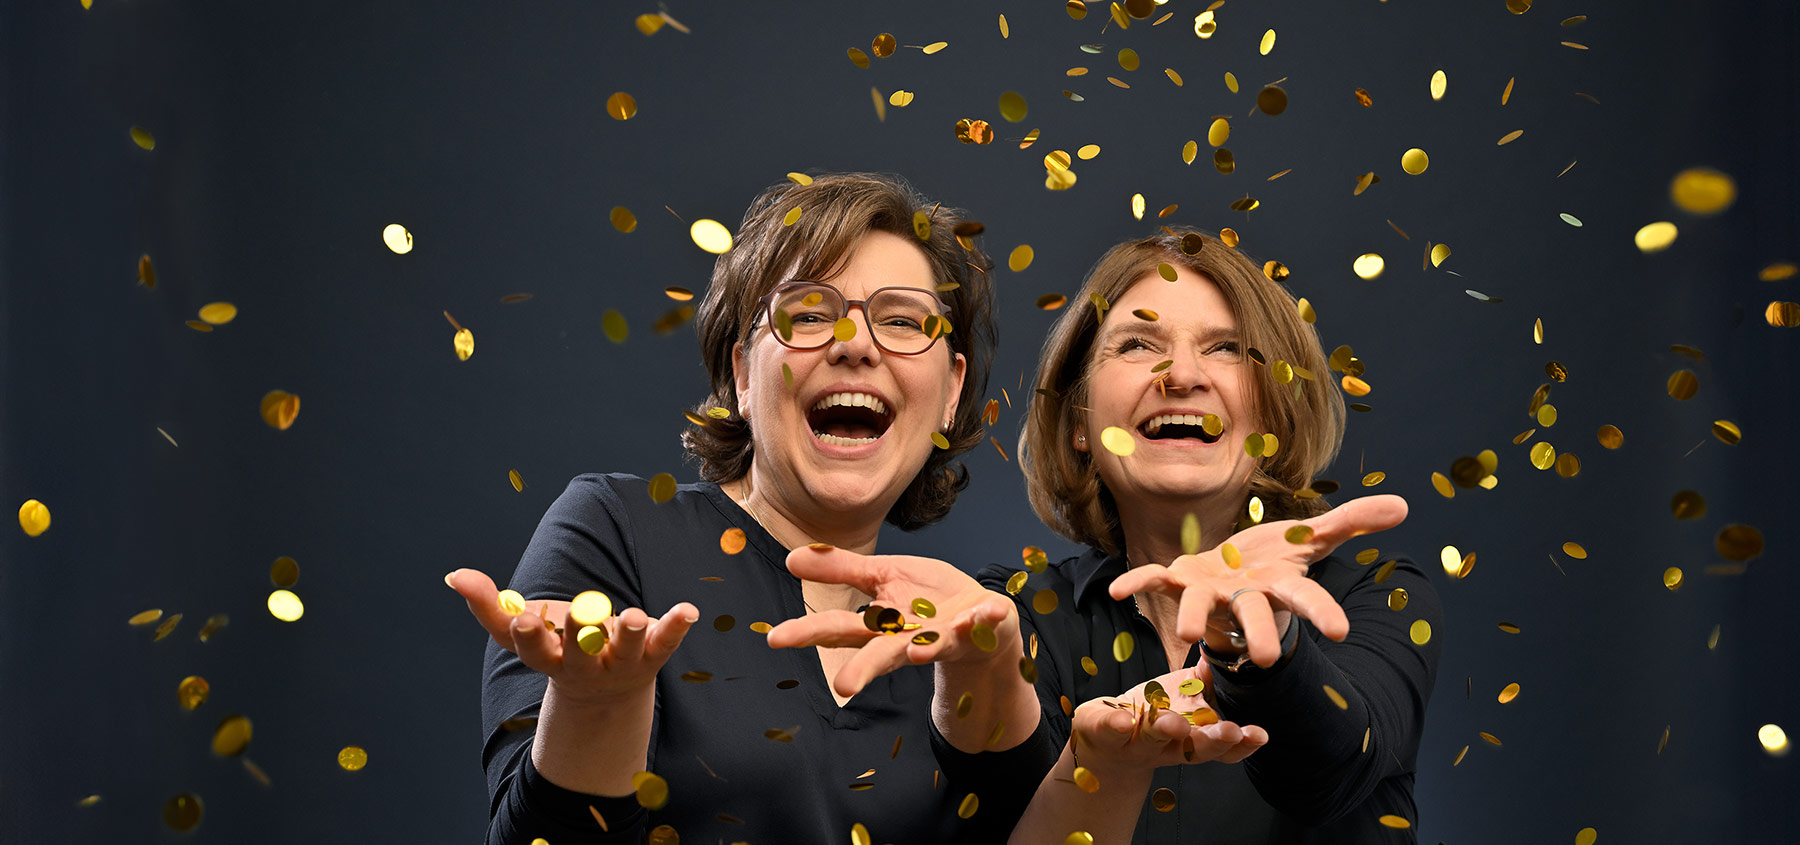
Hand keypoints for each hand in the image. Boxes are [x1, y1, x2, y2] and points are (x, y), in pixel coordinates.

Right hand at [446, 568, 697, 704]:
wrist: (606, 691)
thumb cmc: (558, 647)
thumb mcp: (522, 629)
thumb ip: (491, 605)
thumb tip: (455, 576)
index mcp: (548, 657)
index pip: (532, 649)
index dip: (528, 635)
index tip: (524, 617)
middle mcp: (583, 665)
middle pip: (579, 653)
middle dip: (579, 633)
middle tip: (581, 612)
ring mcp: (619, 663)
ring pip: (624, 651)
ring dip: (626, 634)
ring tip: (630, 616)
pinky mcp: (651, 655)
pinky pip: (665, 642)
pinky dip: (676, 626)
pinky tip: (688, 610)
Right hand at [764, 545, 1021, 697]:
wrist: (983, 618)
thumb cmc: (928, 598)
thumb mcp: (881, 575)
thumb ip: (840, 569)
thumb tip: (790, 558)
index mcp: (881, 625)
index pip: (839, 629)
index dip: (808, 634)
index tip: (776, 638)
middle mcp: (908, 638)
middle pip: (880, 653)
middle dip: (863, 669)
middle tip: (842, 687)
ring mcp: (944, 635)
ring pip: (931, 646)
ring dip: (925, 648)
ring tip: (917, 651)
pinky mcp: (978, 627)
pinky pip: (982, 623)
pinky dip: (983, 619)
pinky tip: (984, 613)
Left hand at [1072, 665, 1266, 772]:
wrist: (1107, 737)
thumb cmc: (1155, 712)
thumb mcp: (1185, 695)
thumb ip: (1208, 680)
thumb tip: (1236, 653)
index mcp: (1193, 738)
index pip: (1223, 746)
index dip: (1242, 743)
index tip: (1259, 734)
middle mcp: (1169, 746)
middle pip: (1195, 749)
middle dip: (1213, 741)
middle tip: (1230, 731)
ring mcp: (1136, 742)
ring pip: (1153, 740)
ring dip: (1165, 730)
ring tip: (1173, 722)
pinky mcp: (1105, 733)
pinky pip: (1110, 730)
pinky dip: (1116, 724)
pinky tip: (1122, 717)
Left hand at [1108, 495, 1408, 665]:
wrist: (1228, 578)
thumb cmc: (1271, 564)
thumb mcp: (1312, 538)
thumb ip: (1352, 523)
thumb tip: (1405, 505)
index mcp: (1277, 586)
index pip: (1306, 599)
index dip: (1322, 613)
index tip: (1340, 631)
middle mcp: (1241, 597)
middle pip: (1255, 616)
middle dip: (1262, 634)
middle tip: (1271, 658)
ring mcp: (1207, 592)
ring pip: (1200, 606)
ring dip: (1194, 618)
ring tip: (1188, 633)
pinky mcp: (1176, 579)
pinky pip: (1152, 581)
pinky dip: (1135, 583)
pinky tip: (1115, 590)